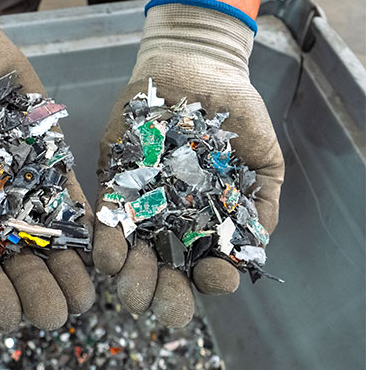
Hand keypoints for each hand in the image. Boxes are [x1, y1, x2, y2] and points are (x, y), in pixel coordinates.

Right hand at [0, 0, 93, 331]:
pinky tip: (100, 246)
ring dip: (67, 264)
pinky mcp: (46, 152)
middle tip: (58, 315)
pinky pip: (66, 189)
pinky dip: (84, 218)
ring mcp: (20, 177)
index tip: (9, 318)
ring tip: (87, 295)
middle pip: (14, 253)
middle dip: (36, 286)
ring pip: (46, 229)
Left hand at [92, 4, 283, 326]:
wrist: (195, 69)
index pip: (210, 268)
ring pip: (132, 253)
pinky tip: (105, 252)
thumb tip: (258, 242)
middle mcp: (173, 223)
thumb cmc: (234, 111)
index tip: (216, 276)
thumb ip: (263, 198)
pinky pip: (108, 215)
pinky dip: (105, 236)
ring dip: (128, 273)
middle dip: (161, 292)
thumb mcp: (261, 154)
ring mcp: (142, 205)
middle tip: (156, 301)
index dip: (214, 281)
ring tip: (126, 280)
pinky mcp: (115, 181)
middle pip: (166, 272)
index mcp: (209, 224)